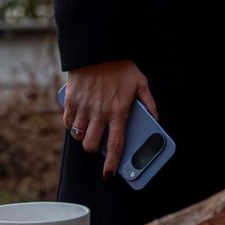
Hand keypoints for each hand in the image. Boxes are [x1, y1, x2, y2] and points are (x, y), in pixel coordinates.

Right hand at [62, 61, 156, 179]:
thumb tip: (157, 120)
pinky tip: (79, 119)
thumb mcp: (141, 83)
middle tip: (98, 143)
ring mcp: (84, 107)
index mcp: (119, 110)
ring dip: (83, 136)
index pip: (116, 144)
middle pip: (91, 145)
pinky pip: (68, 122)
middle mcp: (100, 112)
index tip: (109, 175)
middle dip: (94, 149)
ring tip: (90, 128)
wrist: (98, 49)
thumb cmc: (121, 67)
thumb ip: (149, 103)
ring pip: (78, 135)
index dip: (113, 163)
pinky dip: (72, 125)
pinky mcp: (71, 101)